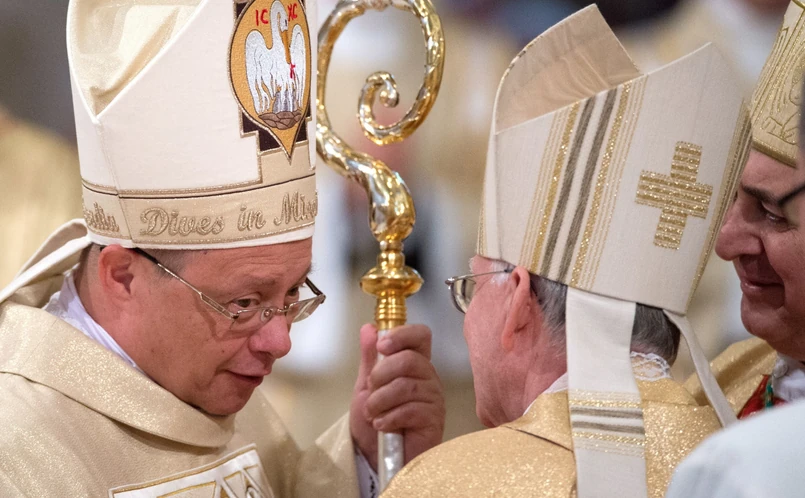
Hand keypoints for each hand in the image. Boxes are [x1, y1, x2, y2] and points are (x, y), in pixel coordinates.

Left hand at [349, 323, 444, 470]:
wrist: (376, 457)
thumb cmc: (375, 422)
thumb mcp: (365, 386)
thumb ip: (370, 358)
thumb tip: (369, 328)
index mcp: (413, 364)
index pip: (420, 336)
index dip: (402, 335)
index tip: (382, 346)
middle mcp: (427, 377)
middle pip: (409, 359)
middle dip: (381, 375)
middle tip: (371, 391)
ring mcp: (433, 398)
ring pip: (406, 385)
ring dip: (380, 400)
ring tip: (373, 413)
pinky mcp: (434, 420)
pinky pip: (410, 409)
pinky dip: (388, 417)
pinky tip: (383, 424)